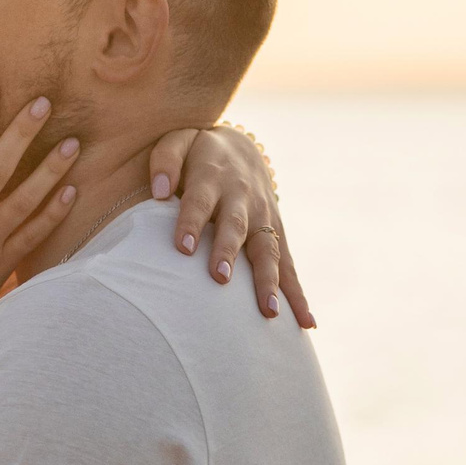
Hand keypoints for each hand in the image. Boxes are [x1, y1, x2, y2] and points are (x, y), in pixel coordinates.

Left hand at [148, 126, 312, 325]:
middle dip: (229, 252)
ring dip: (268, 280)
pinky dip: (298, 294)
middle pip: (236, 227)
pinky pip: (288, 265)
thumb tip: (159, 191)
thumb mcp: (178, 142)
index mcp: (213, 178)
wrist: (242, 149)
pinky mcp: (277, 233)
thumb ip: (165, 161)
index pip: (199, 202)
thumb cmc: (198, 153)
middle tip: (221, 278)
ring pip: (268, 250)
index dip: (190, 223)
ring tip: (269, 312)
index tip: (183, 248)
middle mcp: (242, 199)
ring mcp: (264, 217)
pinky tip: (306, 322)